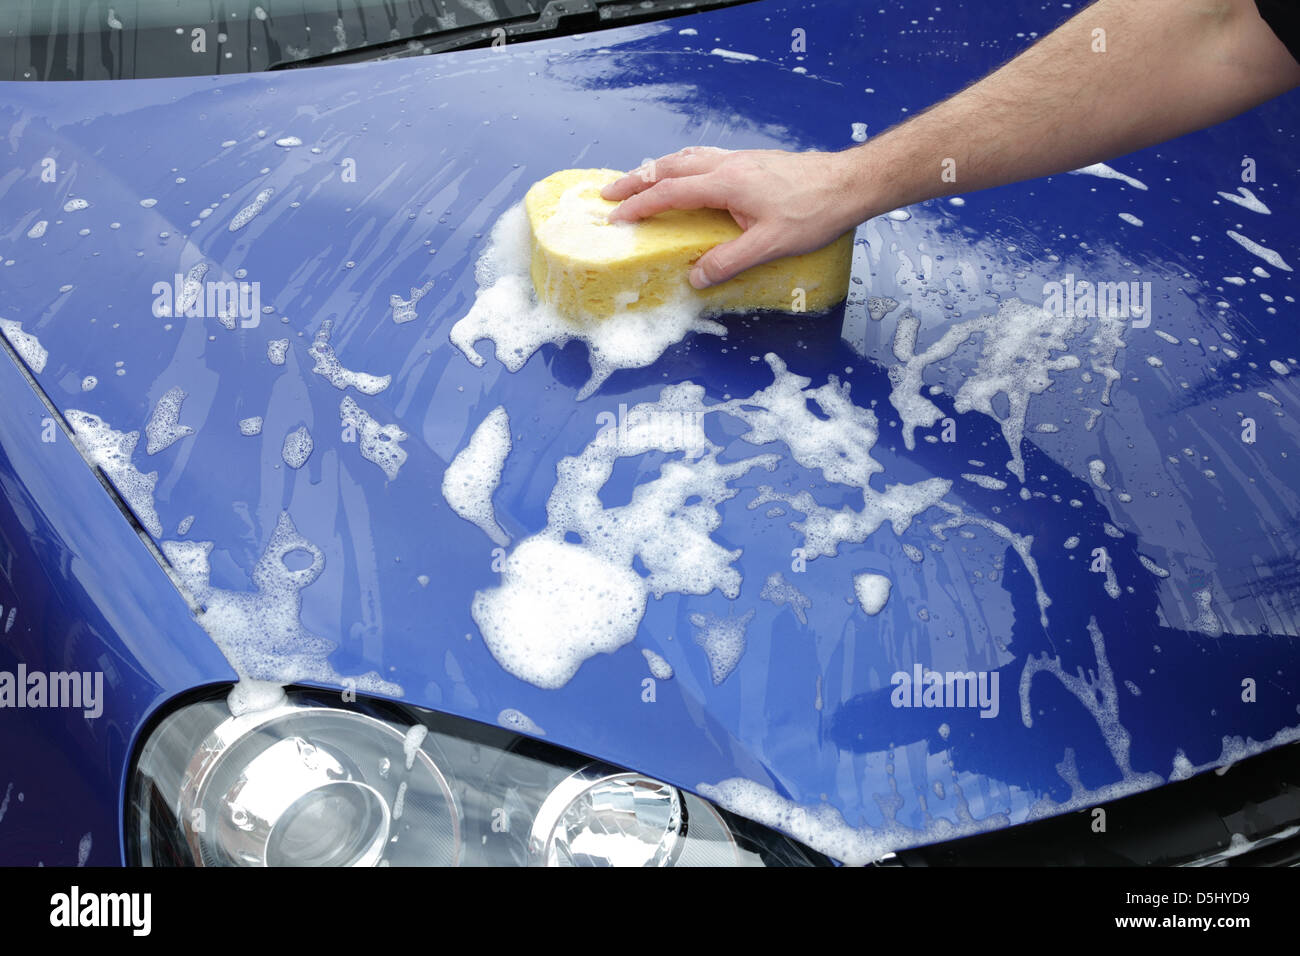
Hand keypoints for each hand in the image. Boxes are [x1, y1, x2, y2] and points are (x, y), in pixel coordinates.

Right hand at [601, 146, 866, 288]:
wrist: (848, 185)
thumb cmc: (814, 213)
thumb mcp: (770, 246)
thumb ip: (729, 262)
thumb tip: (695, 276)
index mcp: (726, 183)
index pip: (670, 192)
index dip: (639, 206)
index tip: (615, 218)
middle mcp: (728, 165)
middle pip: (670, 166)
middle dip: (636, 180)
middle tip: (609, 193)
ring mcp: (740, 159)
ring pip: (687, 157)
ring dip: (658, 169)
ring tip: (639, 181)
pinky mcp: (753, 162)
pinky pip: (705, 158)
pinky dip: (682, 165)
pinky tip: (686, 175)